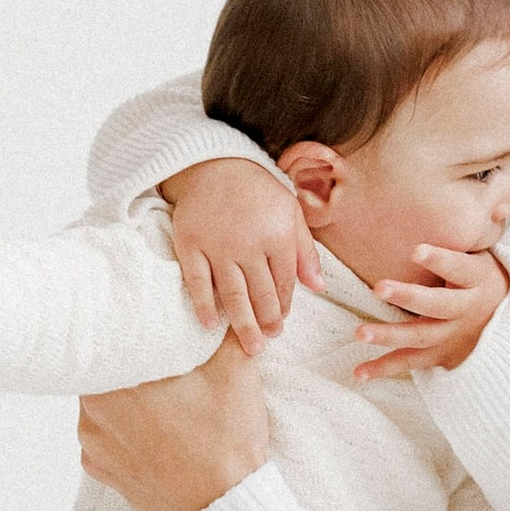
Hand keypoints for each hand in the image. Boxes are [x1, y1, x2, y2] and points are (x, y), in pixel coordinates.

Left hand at [76, 334, 270, 510]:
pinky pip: (106, 438)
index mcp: (114, 384)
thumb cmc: (227, 439)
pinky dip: (124, 431)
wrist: (228, 507)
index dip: (126, 331)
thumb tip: (221, 295)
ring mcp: (93, 448)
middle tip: (156, 360)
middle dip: (128, 364)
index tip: (144, 328)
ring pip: (102, 406)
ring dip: (124, 398)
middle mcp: (91, 416)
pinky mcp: (102, 473)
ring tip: (158, 397)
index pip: (108, 341)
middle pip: (103, 373)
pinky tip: (154, 429)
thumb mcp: (236, 370)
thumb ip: (225, 326)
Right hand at [163, 158, 321, 350]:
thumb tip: (319, 287)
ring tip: (252, 346)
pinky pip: (197, 282)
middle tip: (268, 340)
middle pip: (260, 294)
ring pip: (233, 294)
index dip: (283, 305)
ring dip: (243, 324)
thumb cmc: (258, 190)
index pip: (283, 282)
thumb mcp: (290, 212)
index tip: (280, 321)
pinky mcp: (190, 245)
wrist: (214, 164)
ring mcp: (217, 246)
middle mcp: (248, 244)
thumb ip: (305, 251)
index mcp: (277, 235)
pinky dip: (204, 306)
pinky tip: (212, 325)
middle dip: (267, 322)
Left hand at [349, 243, 509, 381]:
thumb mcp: (484, 257)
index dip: (440, 260)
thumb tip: (436, 197)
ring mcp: (453, 336)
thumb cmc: (485, 279)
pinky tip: (359, 372)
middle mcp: (466, 310)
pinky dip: (385, 368)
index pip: (459, 268)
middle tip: (379, 288)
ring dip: (389, 336)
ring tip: (360, 332)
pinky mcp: (441, 355)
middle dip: (408, 297)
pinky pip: (411, 363)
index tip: (417, 249)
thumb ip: (461, 240)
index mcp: (478, 280)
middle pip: (437, 305)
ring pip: (421, 337)